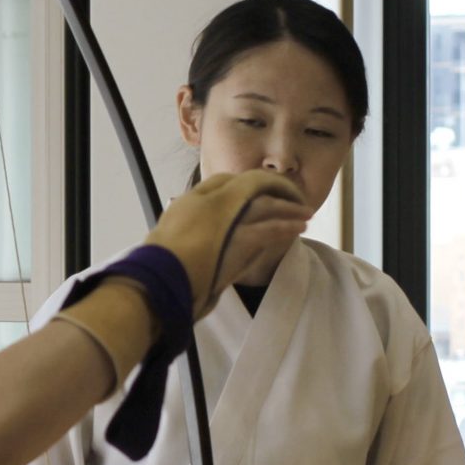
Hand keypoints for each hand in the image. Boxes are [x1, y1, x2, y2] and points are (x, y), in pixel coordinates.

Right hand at [147, 170, 310, 312]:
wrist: (160, 283)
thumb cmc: (160, 270)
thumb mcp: (168, 244)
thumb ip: (187, 235)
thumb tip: (198, 242)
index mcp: (189, 201)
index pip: (222, 181)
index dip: (245, 187)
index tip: (261, 194)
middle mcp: (209, 202)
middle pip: (249, 186)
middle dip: (274, 190)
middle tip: (291, 199)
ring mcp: (226, 217)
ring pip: (265, 204)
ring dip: (288, 208)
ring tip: (305, 213)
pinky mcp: (241, 237)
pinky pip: (271, 228)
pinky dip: (288, 227)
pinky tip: (301, 228)